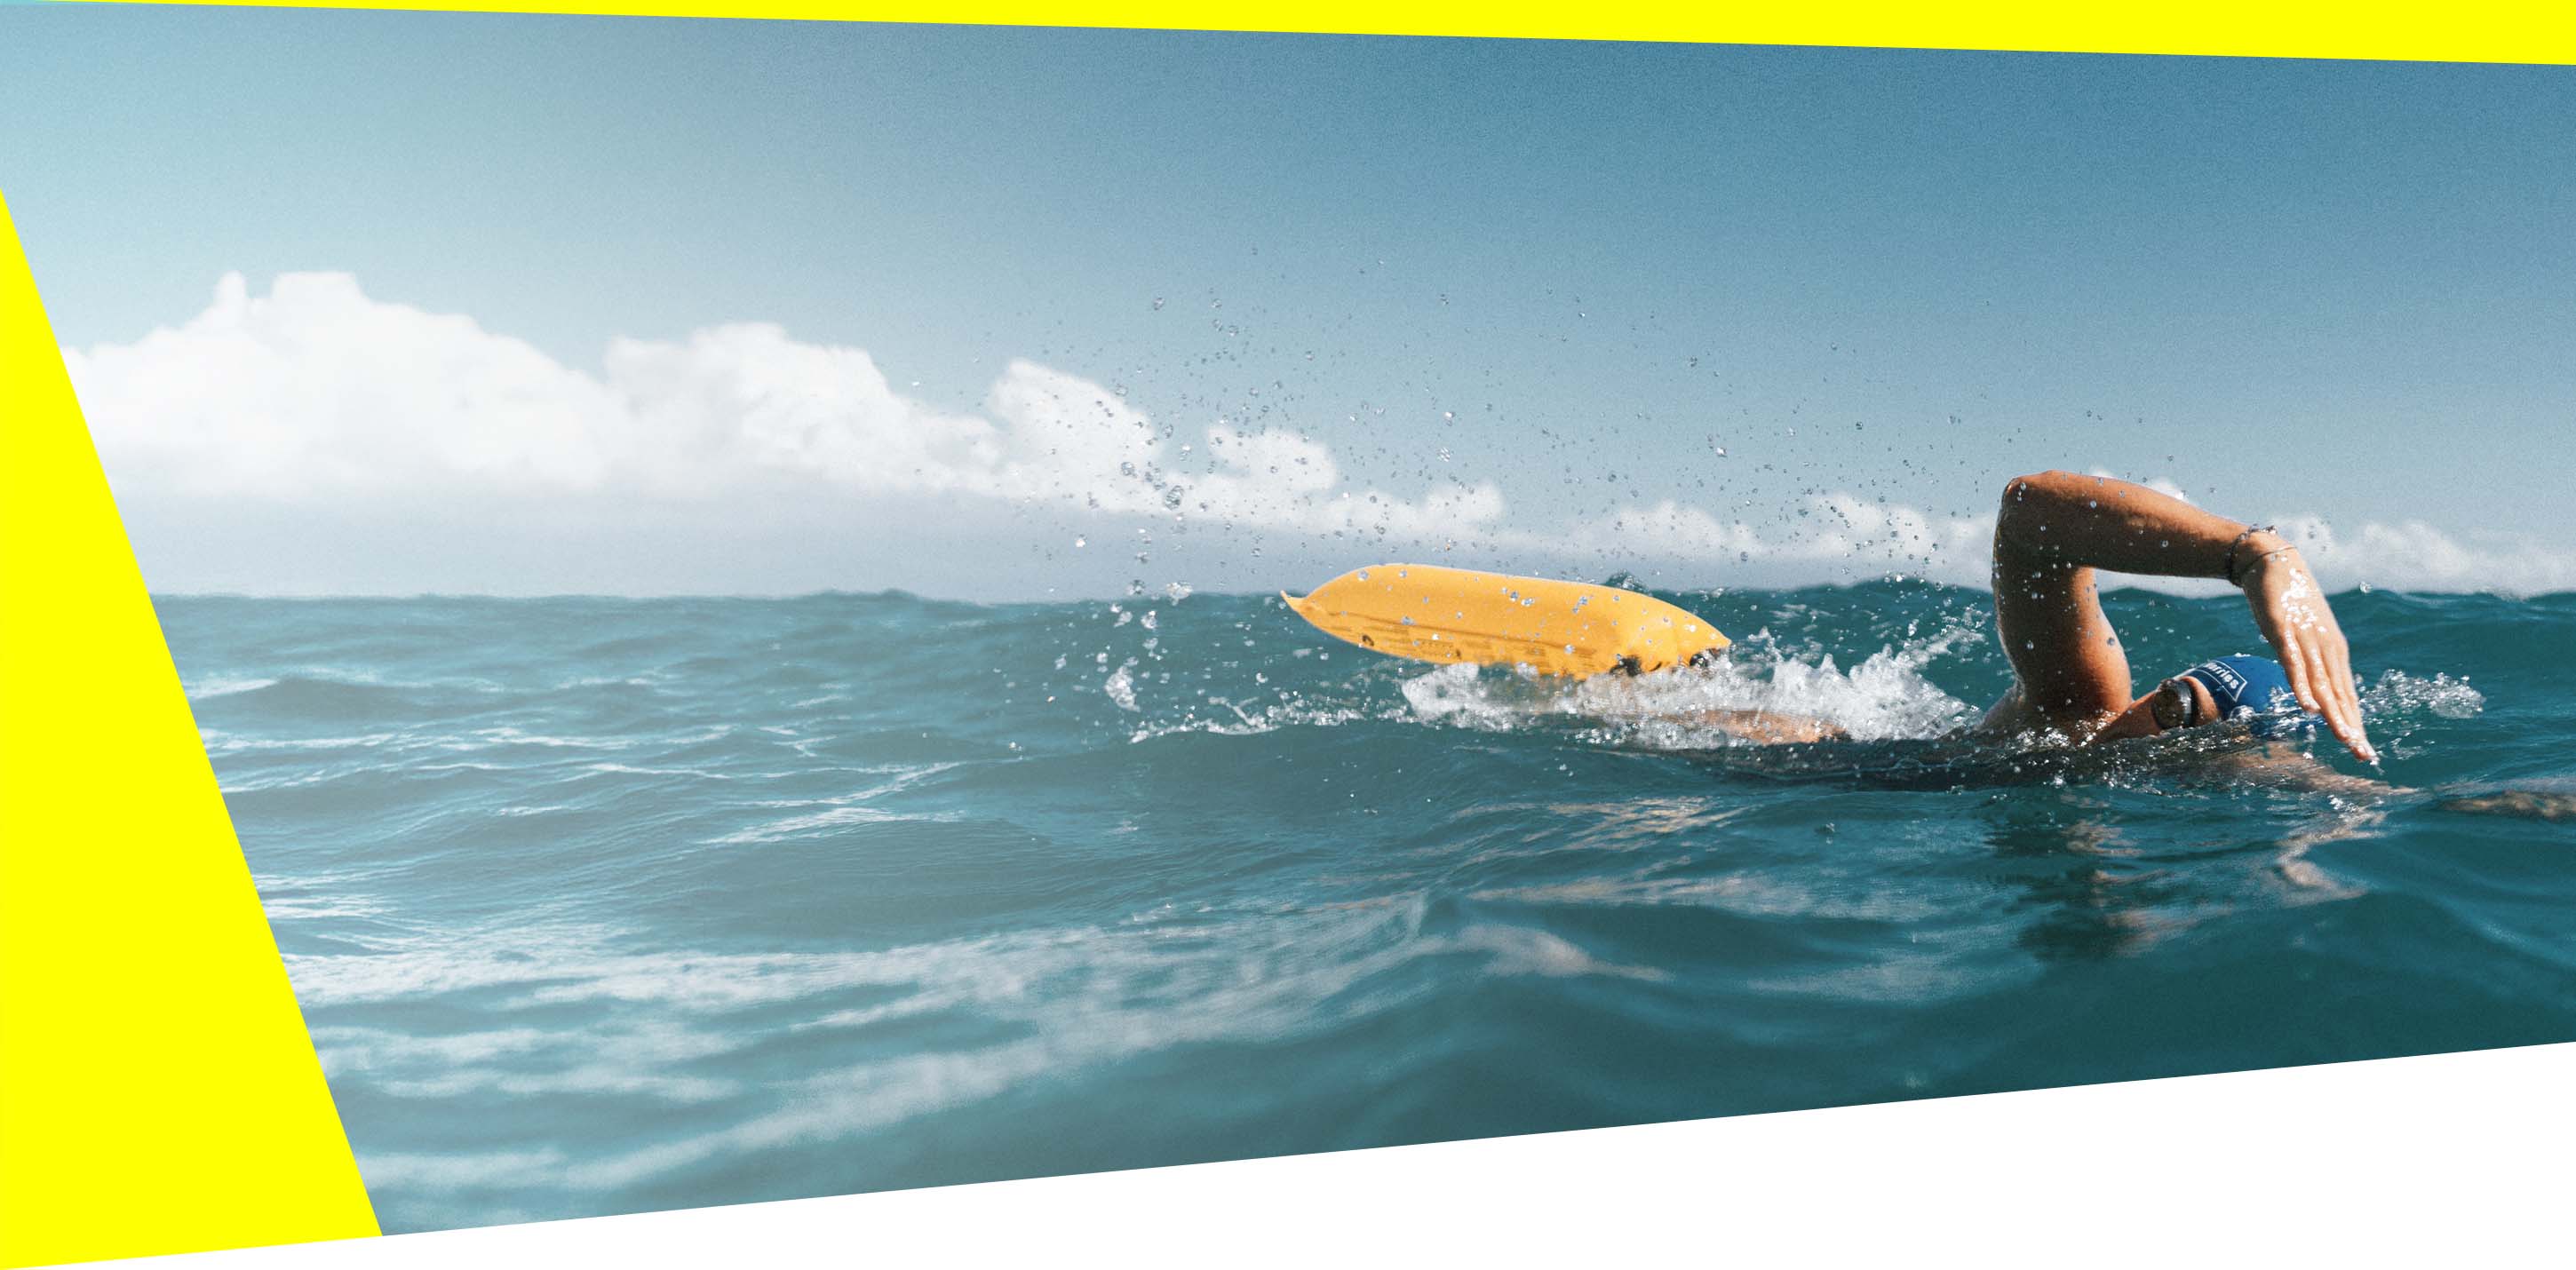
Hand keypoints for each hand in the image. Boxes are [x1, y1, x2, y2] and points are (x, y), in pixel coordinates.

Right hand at [2238, 544, 2375, 762]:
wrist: (2276, 564)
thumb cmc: (2290, 602)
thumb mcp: (2304, 635)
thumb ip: (2309, 662)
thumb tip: (2312, 688)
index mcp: (2334, 652)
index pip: (2347, 695)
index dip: (2355, 723)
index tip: (2363, 750)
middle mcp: (2327, 649)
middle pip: (2341, 695)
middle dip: (2352, 726)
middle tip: (2363, 754)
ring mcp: (2307, 641)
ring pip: (2322, 684)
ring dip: (2335, 714)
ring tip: (2345, 739)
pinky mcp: (2284, 633)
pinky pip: (2294, 665)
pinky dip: (2302, 687)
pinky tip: (2309, 707)